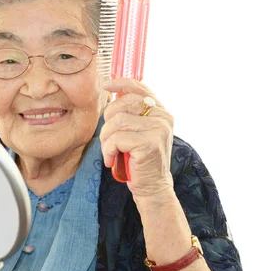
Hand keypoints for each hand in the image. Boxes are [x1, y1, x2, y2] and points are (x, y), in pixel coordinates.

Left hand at [101, 78, 174, 199]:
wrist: (152, 187)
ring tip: (110, 151)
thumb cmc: (140, 160)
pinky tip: (112, 159)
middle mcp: (163, 118)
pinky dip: (108, 150)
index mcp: (161, 112)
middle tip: (108, 139)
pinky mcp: (149, 144)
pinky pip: (117, 138)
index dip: (121, 83)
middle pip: (124, 104)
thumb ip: (133, 115)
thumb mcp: (139, 133)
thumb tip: (113, 94)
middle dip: (108, 121)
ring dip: (106, 139)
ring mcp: (158, 130)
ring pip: (117, 121)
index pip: (140, 89)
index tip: (106, 85)